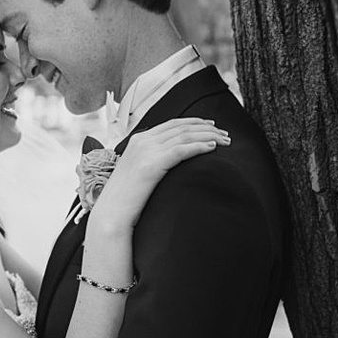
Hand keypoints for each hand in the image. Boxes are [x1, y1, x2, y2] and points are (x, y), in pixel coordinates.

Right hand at [91, 118, 229, 229]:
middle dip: (206, 128)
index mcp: (138, 139)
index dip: (194, 122)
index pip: (172, 124)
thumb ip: (152, 160)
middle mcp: (142, 141)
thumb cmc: (127, 199)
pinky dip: (199, 146)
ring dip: (209, 136)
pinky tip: (213, 147)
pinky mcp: (152, 164)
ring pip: (185, 136)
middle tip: (225, 133)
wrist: (111, 214)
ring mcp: (146, 151)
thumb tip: (170, 160)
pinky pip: (182, 150)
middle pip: (182, 127)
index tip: (211, 126)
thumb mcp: (138, 172)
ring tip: (225, 141)